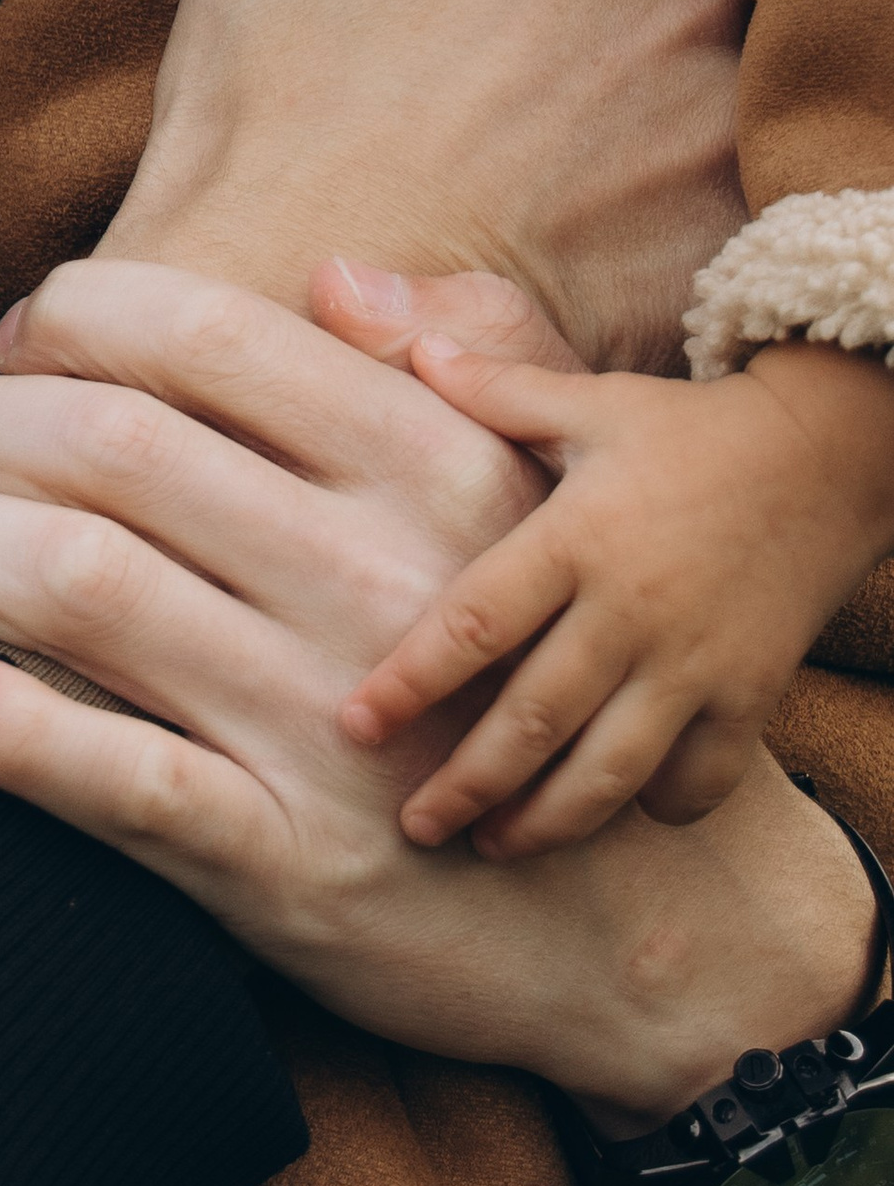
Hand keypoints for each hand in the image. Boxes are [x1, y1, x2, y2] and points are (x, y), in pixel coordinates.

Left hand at [0, 257, 878, 1130]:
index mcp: (427, 468)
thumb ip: (447, 367)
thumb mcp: (527, 503)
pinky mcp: (286, 867)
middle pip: (111, 445)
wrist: (626, 919)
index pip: (203, 336)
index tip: (14, 344)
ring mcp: (326, 728)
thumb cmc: (533, 677)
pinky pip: (113, 778)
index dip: (74, 317)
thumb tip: (329, 276)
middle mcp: (374, 581)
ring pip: (79, 585)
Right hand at [106, 0, 747, 369]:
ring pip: (790, 67)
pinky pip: (792, 196)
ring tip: (632, 117)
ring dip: (742, 75)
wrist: (278, 311)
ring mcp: (754, 132)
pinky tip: (654, 207)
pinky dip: (750, 190)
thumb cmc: (272, 84)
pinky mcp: (755, 256)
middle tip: (609, 28)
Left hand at [343, 332, 893, 854]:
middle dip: (467, 786)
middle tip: (412, 827)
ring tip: (492, 847)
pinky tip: (612, 815)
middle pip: (534, 722)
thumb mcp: (589, 398)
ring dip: (547, 821)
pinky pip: (697, 780)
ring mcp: (697, 663)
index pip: (476, 622)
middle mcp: (633, 610)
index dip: (411, 681)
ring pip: (611, 772)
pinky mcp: (752, 698)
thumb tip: (397, 338)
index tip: (355, 725)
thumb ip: (492, 387)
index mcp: (577, 536)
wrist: (831, 454)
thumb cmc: (689, 428)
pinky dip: (654, 808)